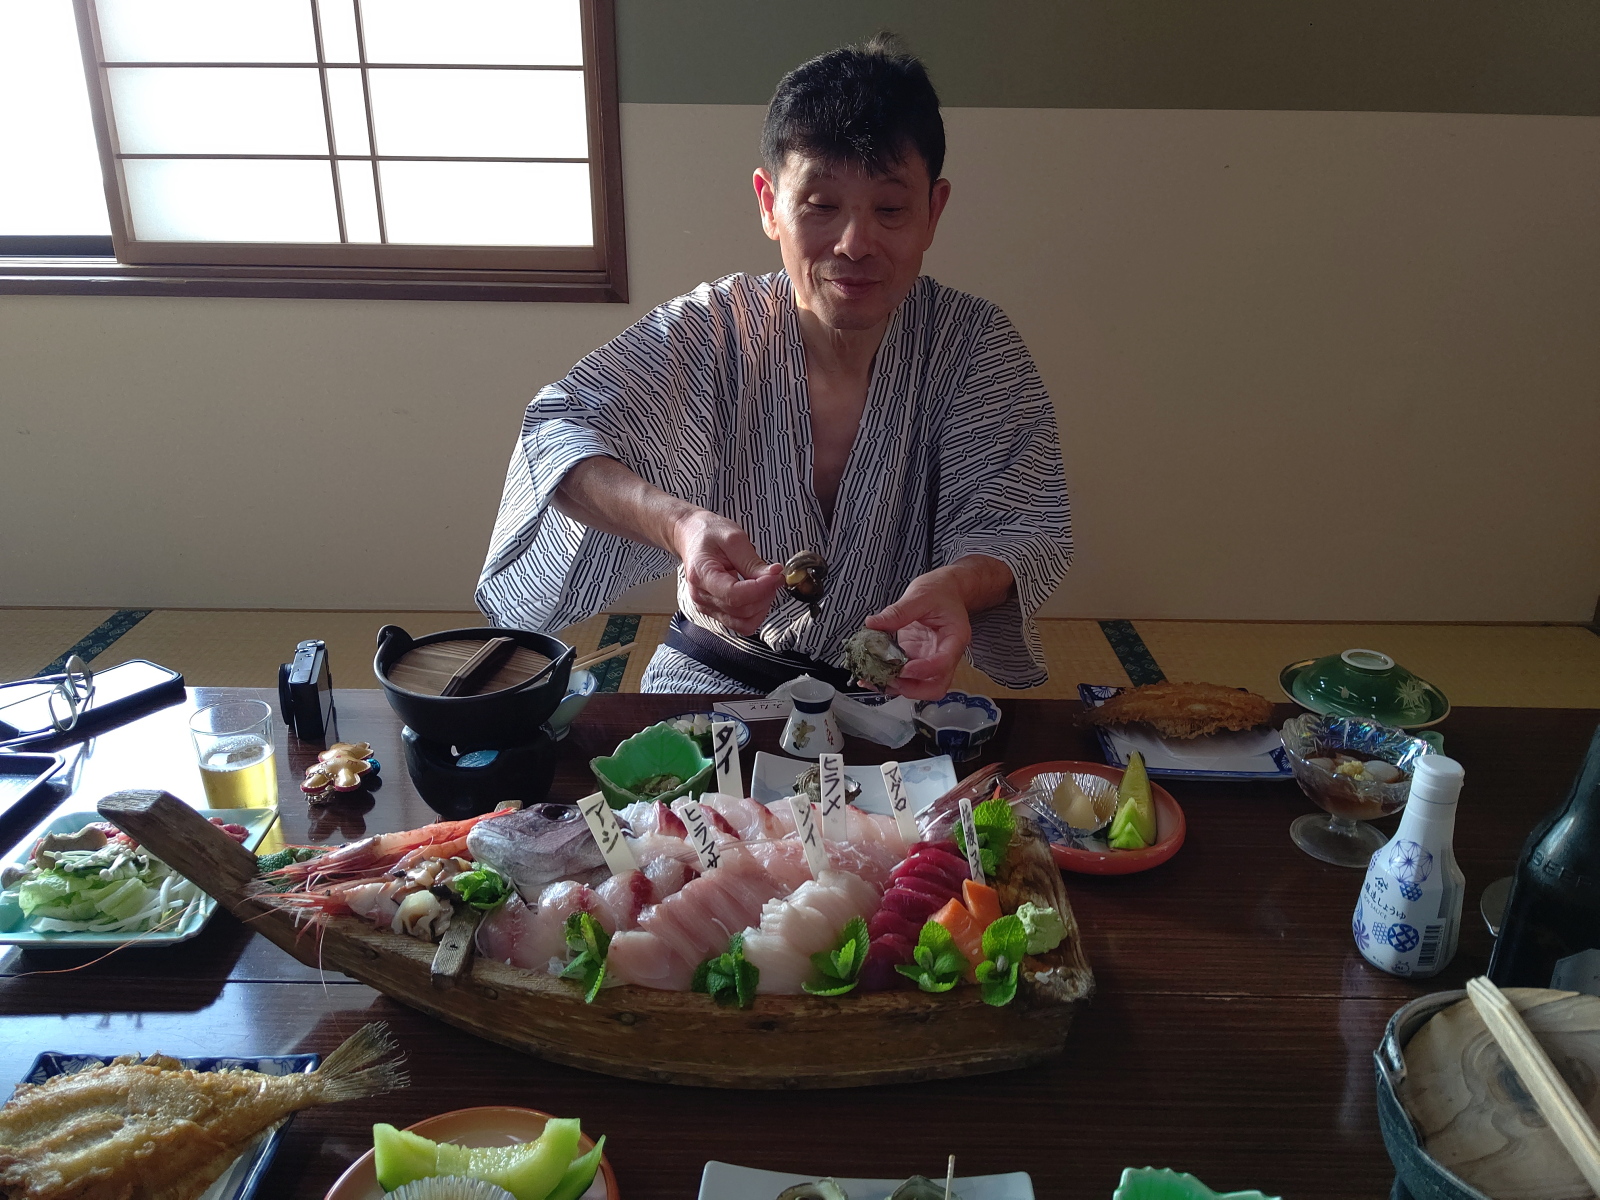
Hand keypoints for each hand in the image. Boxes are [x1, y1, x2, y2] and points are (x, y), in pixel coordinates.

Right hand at [672, 509, 784, 634]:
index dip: (761, 589)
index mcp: (702, 575)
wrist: (692, 536)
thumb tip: (773, 576)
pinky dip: (755, 612)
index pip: (734, 595)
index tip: (776, 575)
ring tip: (765, 585)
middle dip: (765, 595)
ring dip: (762, 606)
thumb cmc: (708, 534)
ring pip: (744, 623)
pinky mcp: (716, 612)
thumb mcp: (733, 538)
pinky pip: (741, 624)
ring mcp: (708, 607)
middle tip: (774, 576)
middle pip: (742, 610)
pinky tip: (757, 595)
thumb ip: (753, 561)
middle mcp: (702, 596)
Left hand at [863, 573, 973, 700]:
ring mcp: (931, 659)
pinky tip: (871, 675)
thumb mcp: (920, 595)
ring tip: (872, 679)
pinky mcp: (917, 659)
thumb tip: (873, 624)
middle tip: (888, 679)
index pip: (943, 663)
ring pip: (920, 687)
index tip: (902, 669)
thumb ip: (898, 612)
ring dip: (897, 688)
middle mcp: (946, 655)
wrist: (946, 590)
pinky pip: (906, 677)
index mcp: (954, 638)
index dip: (922, 670)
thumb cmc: (940, 591)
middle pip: (936, 686)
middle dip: (912, 689)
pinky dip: (889, 679)